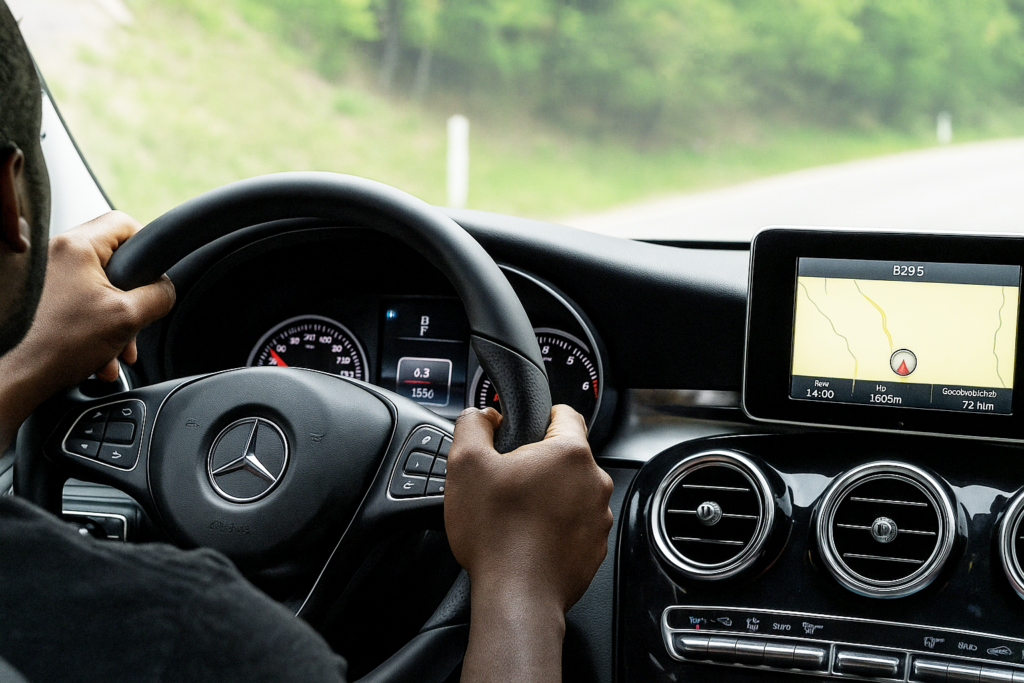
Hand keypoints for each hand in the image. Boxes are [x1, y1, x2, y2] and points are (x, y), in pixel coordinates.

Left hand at [0, 212, 174, 444]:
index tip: (152, 274)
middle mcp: (54, 253)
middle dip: (131, 298)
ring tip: (116, 349)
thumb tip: (166, 289)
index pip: (124, 223)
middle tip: (135, 320)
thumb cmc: (58, 345)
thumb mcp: (128, 317)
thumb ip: (159, 296)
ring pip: (97, 287)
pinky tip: (98, 354)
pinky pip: (78, 303)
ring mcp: (43, 275)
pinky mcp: (39, 297)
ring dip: (114, 321)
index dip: (147, 247)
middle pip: (112, 260)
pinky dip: (93, 327)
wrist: (17, 376)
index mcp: (75, 247)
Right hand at [446, 405, 612, 682]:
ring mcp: (599, 518)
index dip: (541, 416)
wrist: (517, 597)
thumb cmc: (496, 535)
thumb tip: (483, 416)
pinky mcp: (595, 548)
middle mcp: (594, 482)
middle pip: (566, 457)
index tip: (523, 430)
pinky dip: (555, 527)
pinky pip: (575, 525)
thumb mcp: (466, 464)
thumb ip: (473, 425)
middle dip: (538, 464)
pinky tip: (528, 538)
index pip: (566, 413)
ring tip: (516, 515)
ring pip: (571, 492)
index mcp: (570, 453)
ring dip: (548, 496)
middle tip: (507, 481)